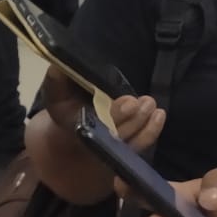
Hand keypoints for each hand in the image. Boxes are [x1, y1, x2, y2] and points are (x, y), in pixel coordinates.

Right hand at [41, 67, 164, 152]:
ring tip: (151, 103)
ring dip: (145, 123)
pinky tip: (159, 115)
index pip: (97, 124)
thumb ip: (57, 80)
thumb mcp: (56, 93)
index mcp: (77, 127)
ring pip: (132, 142)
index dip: (115, 114)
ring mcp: (113, 150)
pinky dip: (152, 131)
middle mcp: (96, 142)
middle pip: (118, 134)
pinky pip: (141, 145)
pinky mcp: (127, 151)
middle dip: (133, 119)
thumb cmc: (66, 107)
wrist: (70, 136)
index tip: (129, 102)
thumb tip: (59, 66)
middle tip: (143, 102)